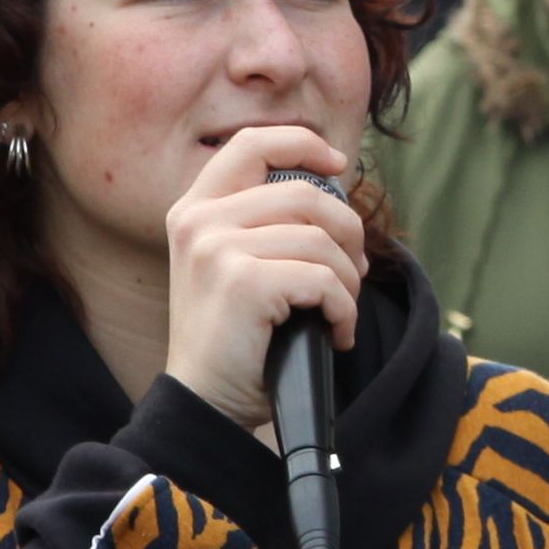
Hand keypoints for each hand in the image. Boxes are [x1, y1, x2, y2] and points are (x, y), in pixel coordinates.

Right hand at [161, 124, 368, 430]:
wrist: (206, 405)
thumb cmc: (234, 342)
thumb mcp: (237, 266)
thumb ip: (264, 223)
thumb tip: (336, 192)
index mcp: (194, 210)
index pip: (252, 144)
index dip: (303, 143)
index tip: (339, 164)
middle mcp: (198, 221)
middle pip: (304, 193)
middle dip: (347, 232)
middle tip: (354, 273)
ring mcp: (216, 248)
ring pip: (320, 240)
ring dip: (347, 282)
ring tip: (339, 312)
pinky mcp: (242, 281)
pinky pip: (323, 279)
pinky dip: (343, 310)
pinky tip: (335, 334)